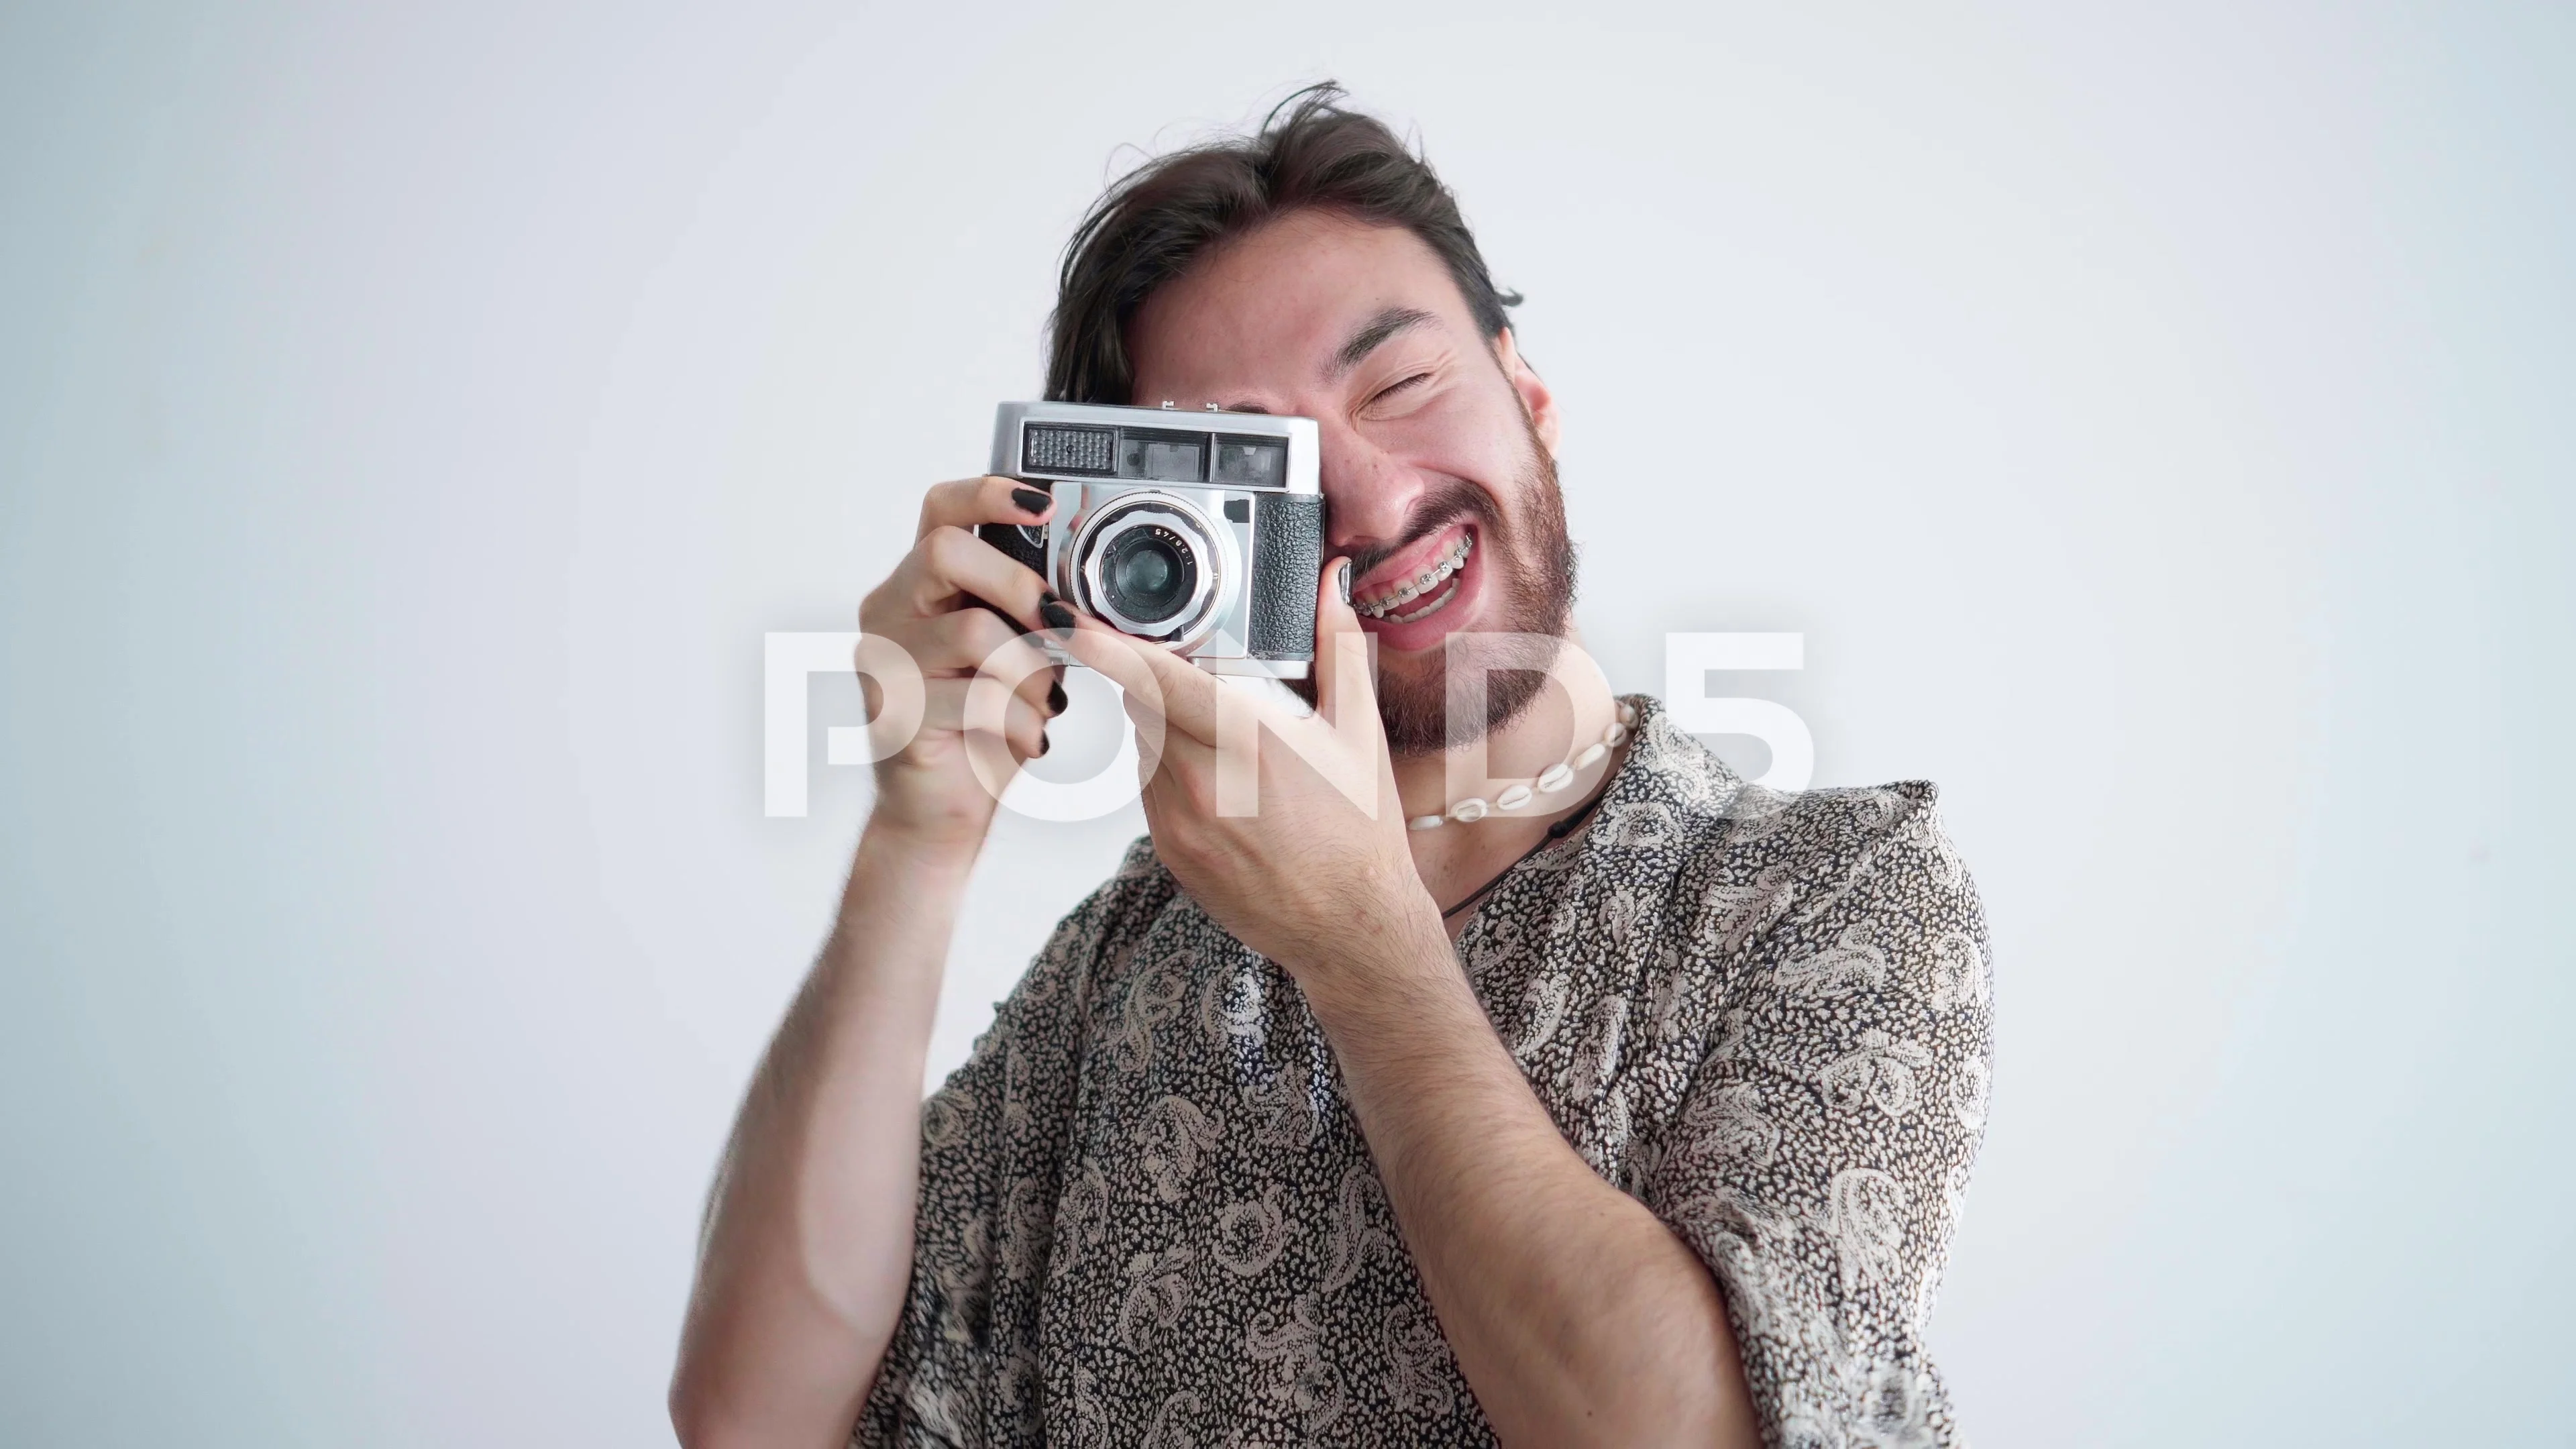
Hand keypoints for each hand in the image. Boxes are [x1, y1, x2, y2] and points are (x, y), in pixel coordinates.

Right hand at [855, 477, 1068, 847]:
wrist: (940, 809)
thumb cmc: (980, 725)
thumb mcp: (1013, 653)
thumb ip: (1029, 613)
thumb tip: (1083, 589)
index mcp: (921, 584)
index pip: (941, 509)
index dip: (989, 494)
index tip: (1045, 504)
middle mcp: (891, 610)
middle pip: (946, 552)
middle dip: (1018, 585)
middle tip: (1057, 623)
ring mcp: (884, 660)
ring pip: (970, 631)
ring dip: (1029, 670)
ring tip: (1046, 703)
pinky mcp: (893, 712)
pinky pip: (974, 699)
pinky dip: (1019, 720)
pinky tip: (1028, 737)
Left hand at [1061, 559, 1444, 996]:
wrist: (1350, 929)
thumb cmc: (1361, 833)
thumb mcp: (1361, 732)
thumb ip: (1340, 647)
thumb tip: (1332, 582)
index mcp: (1247, 740)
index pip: (1154, 678)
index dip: (1103, 645)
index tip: (1069, 619)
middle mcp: (1201, 781)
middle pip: (1142, 702)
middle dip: (1158, 676)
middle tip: (1203, 673)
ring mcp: (1177, 821)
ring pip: (1144, 744)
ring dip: (1168, 725)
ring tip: (1230, 741)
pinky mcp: (1168, 850)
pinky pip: (1150, 788)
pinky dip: (1173, 771)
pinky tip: (1225, 785)